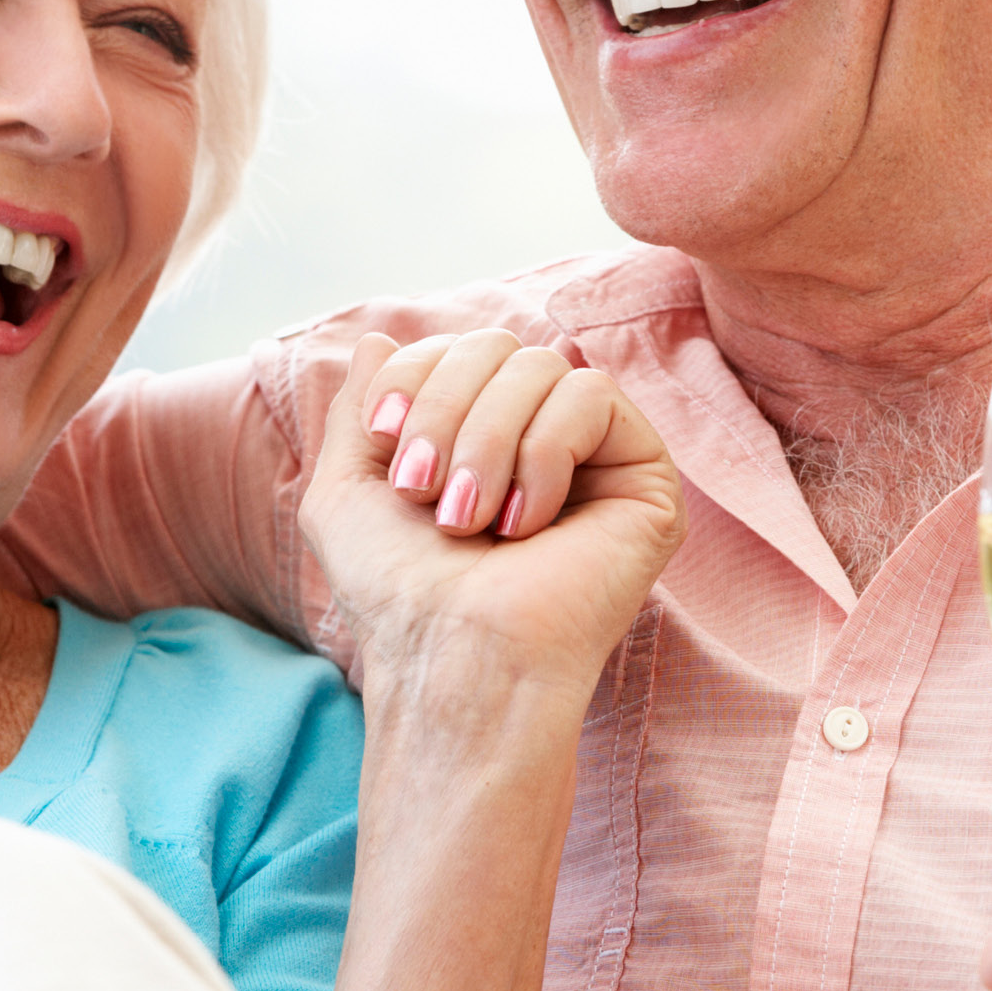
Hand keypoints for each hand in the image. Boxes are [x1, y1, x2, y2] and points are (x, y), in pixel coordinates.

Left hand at [300, 330, 686, 686]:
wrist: (450, 655)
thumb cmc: (399, 593)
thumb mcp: (346, 490)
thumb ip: (359, 410)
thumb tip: (381, 335)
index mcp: (481, 438)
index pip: (456, 347)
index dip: (414, 377)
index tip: (383, 440)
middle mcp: (542, 440)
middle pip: (497, 345)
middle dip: (444, 409)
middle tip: (425, 493)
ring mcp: (597, 458)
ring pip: (542, 366)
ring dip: (487, 441)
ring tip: (470, 521)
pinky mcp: (645, 479)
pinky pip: (591, 397)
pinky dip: (543, 454)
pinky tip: (527, 526)